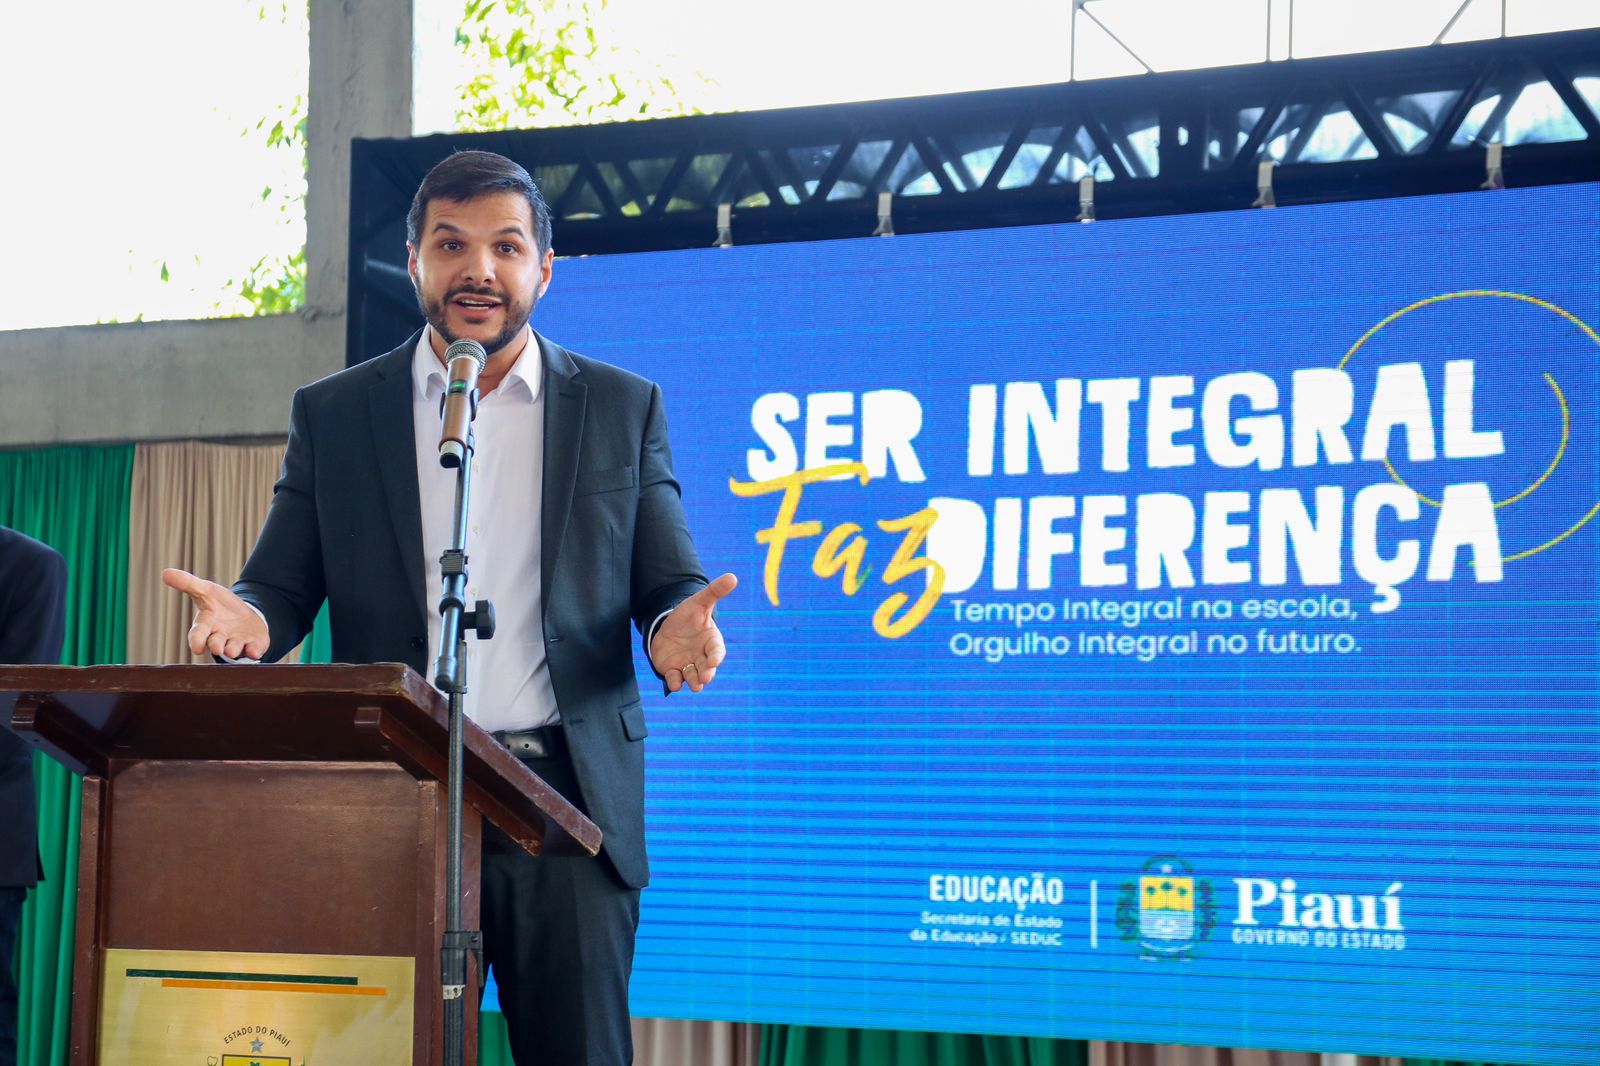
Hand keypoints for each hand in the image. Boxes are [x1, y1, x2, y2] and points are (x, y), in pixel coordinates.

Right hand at [161, 567, 270, 659]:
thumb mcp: (206, 591)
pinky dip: (253, 651)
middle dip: (215, 646)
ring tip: (231, 651)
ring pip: (233, 650)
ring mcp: (237, 643)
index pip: (197, 635)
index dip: (196, 641)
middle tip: (216, 648)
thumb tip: (165, 572)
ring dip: (232, 651)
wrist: (244, 614)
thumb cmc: (220, 605)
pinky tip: (255, 651)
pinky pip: (253, 651)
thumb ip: (187, 583)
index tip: (196, 648)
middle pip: (215, 644)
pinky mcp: (253, 645)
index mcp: (206, 625)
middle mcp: (220, 637)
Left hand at [650, 573, 736, 692]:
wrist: (669, 628)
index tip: (714, 660)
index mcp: (711, 641)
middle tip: (705, 678)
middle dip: (707, 673)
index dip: (716, 656)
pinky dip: (675, 682)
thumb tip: (733, 576)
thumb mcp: (699, 602)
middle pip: (707, 668)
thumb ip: (715, 592)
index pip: (717, 650)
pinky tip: (675, 684)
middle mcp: (702, 656)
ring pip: (693, 677)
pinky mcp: (673, 670)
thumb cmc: (689, 616)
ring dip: (694, 682)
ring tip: (696, 686)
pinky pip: (675, 679)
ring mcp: (688, 665)